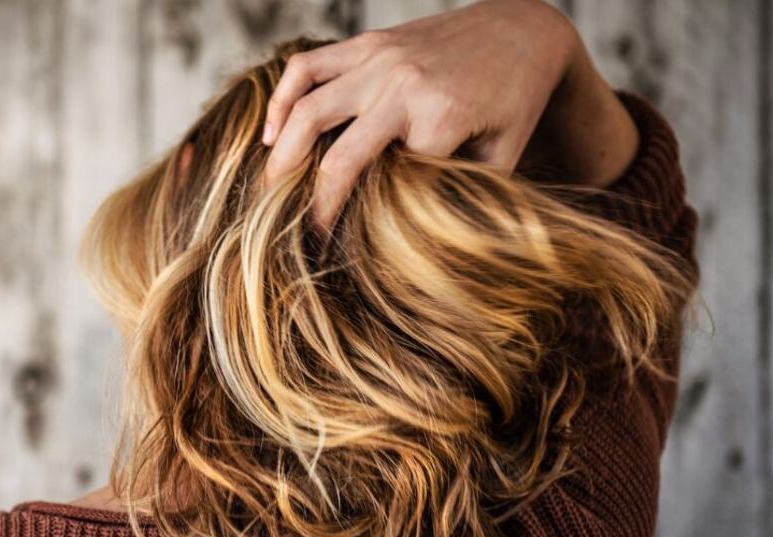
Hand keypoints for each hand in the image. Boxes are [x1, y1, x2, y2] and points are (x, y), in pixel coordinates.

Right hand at [262, 0, 600, 226]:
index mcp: (442, 117)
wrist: (524, 28)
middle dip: (310, 204)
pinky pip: (306, 67)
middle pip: (336, 157)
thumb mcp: (503, 156)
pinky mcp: (366, 44)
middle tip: (292, 235)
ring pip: (307, 108)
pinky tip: (270, 132)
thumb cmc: (516, 100)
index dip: (365, 221)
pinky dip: (280, 100)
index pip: (388, 185)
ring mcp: (379, 59)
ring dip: (280, 155)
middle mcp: (403, 85)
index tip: (347, 252)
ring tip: (268, 189)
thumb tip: (423, 245)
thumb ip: (462, 194)